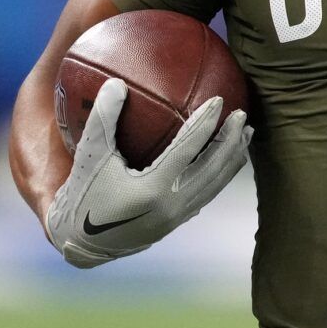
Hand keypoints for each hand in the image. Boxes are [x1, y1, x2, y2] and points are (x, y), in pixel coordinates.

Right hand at [45, 80, 251, 268]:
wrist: (81, 244)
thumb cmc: (83, 194)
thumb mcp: (89, 156)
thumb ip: (103, 118)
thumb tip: (117, 82)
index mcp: (152, 189)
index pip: (187, 150)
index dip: (206, 123)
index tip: (220, 100)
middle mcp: (171, 206)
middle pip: (213, 169)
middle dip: (231, 141)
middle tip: (242, 114)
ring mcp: (177, 217)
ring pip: (215, 184)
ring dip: (233, 158)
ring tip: (245, 134)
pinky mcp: (177, 222)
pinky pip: (207, 193)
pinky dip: (221, 174)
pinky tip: (226, 159)